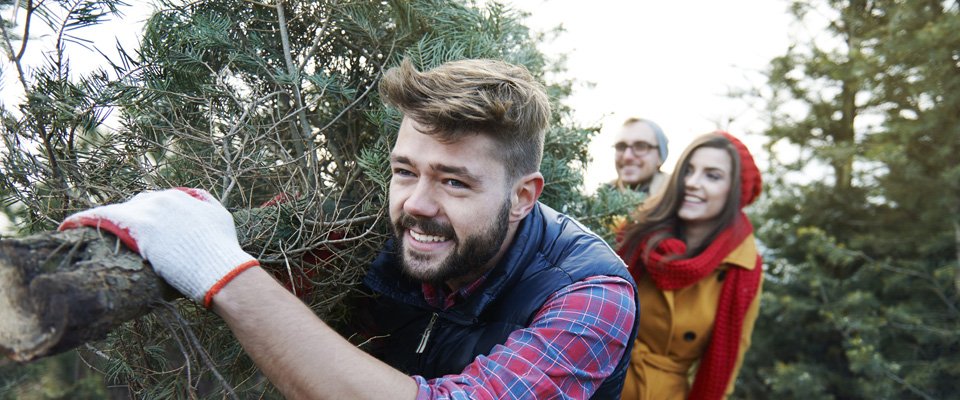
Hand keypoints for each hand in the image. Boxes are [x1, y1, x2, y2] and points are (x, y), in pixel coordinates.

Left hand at [59, 188, 258, 306]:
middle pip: (135, 205)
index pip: (153, 202)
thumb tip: (196, 199)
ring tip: (86, 233)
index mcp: (180, 197)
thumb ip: (205, 203)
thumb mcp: (220, 217)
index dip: (145, 216)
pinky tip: (67, 227)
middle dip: (128, 219)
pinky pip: (102, 218)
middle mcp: (162, 199)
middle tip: (122, 238)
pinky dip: (83, 220)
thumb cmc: (222, 250)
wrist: (220, 269)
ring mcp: (149, 213)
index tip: (140, 229)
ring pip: (117, 212)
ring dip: (105, 221)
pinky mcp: (137, 228)